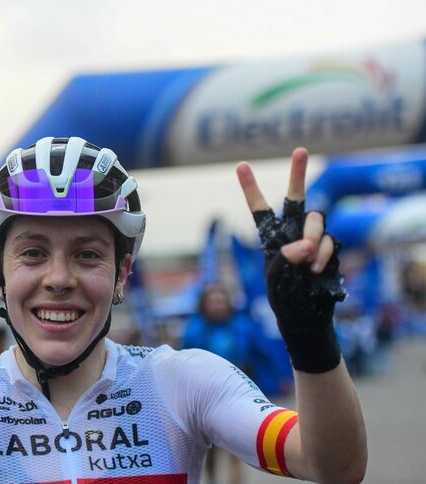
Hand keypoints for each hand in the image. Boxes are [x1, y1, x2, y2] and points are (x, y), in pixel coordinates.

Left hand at [236, 148, 345, 372]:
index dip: (251, 187)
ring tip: (307, 261)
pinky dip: (323, 254)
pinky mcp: (329, 249)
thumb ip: (286, 257)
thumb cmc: (284, 298)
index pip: (260, 208)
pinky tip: (316, 270)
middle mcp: (292, 233)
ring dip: (313, 236)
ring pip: (317, 220)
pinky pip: (330, 241)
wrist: (306, 318)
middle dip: (298, 172)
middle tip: (300, 149)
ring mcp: (313, 239)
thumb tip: (305, 245)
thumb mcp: (276, 278)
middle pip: (297, 198)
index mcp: (271, 237)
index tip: (241, 165)